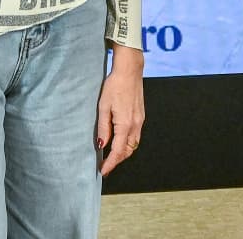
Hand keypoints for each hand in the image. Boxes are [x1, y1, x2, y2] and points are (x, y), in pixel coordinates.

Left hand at [97, 45, 144, 174]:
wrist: (129, 71)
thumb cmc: (114, 86)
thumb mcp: (103, 106)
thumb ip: (103, 127)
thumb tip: (101, 145)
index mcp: (125, 124)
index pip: (117, 151)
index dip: (110, 163)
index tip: (103, 171)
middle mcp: (135, 126)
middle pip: (127, 151)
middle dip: (117, 160)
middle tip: (106, 165)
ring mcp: (140, 121)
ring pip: (133, 145)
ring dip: (123, 153)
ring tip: (111, 156)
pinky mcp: (141, 117)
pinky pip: (135, 136)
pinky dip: (128, 144)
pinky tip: (120, 142)